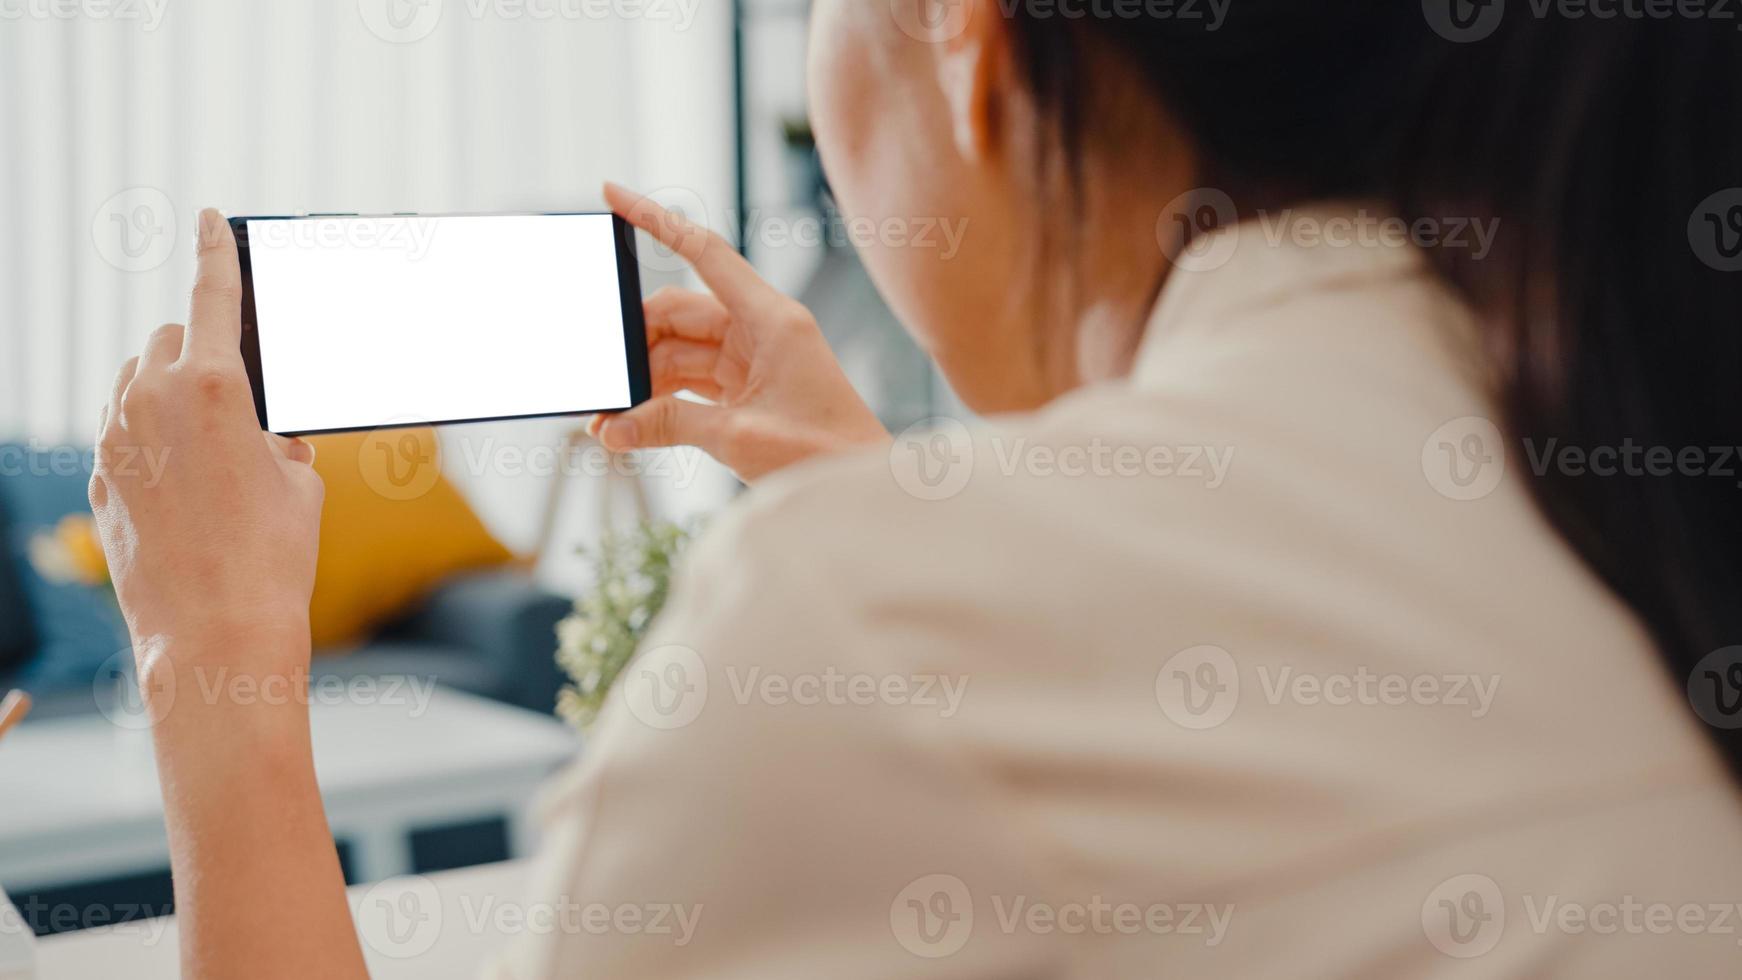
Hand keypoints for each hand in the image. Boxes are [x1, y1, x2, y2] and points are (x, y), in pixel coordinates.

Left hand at [89, 209, 323, 672]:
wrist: (215, 633)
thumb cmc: (273, 557)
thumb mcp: (300, 483)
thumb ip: (276, 435)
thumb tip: (261, 433)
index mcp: (214, 388)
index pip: (213, 297)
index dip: (215, 252)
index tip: (207, 219)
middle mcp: (152, 402)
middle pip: (171, 341)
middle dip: (203, 351)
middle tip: (242, 396)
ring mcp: (116, 442)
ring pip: (136, 385)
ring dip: (170, 394)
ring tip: (213, 448)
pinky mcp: (99, 483)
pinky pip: (122, 435)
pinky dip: (151, 442)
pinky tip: (187, 488)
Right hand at [591, 182, 889, 482]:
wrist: (860, 486)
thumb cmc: (821, 455)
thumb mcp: (738, 438)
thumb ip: (670, 425)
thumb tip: (612, 428)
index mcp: (771, 319)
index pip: (704, 252)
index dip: (655, 220)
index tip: (611, 195)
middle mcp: (762, 329)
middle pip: (679, 313)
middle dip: (635, 343)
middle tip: (601, 380)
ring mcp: (754, 358)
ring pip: (681, 351)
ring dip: (645, 381)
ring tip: (610, 419)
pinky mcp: (748, 389)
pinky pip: (693, 380)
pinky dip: (663, 399)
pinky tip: (633, 422)